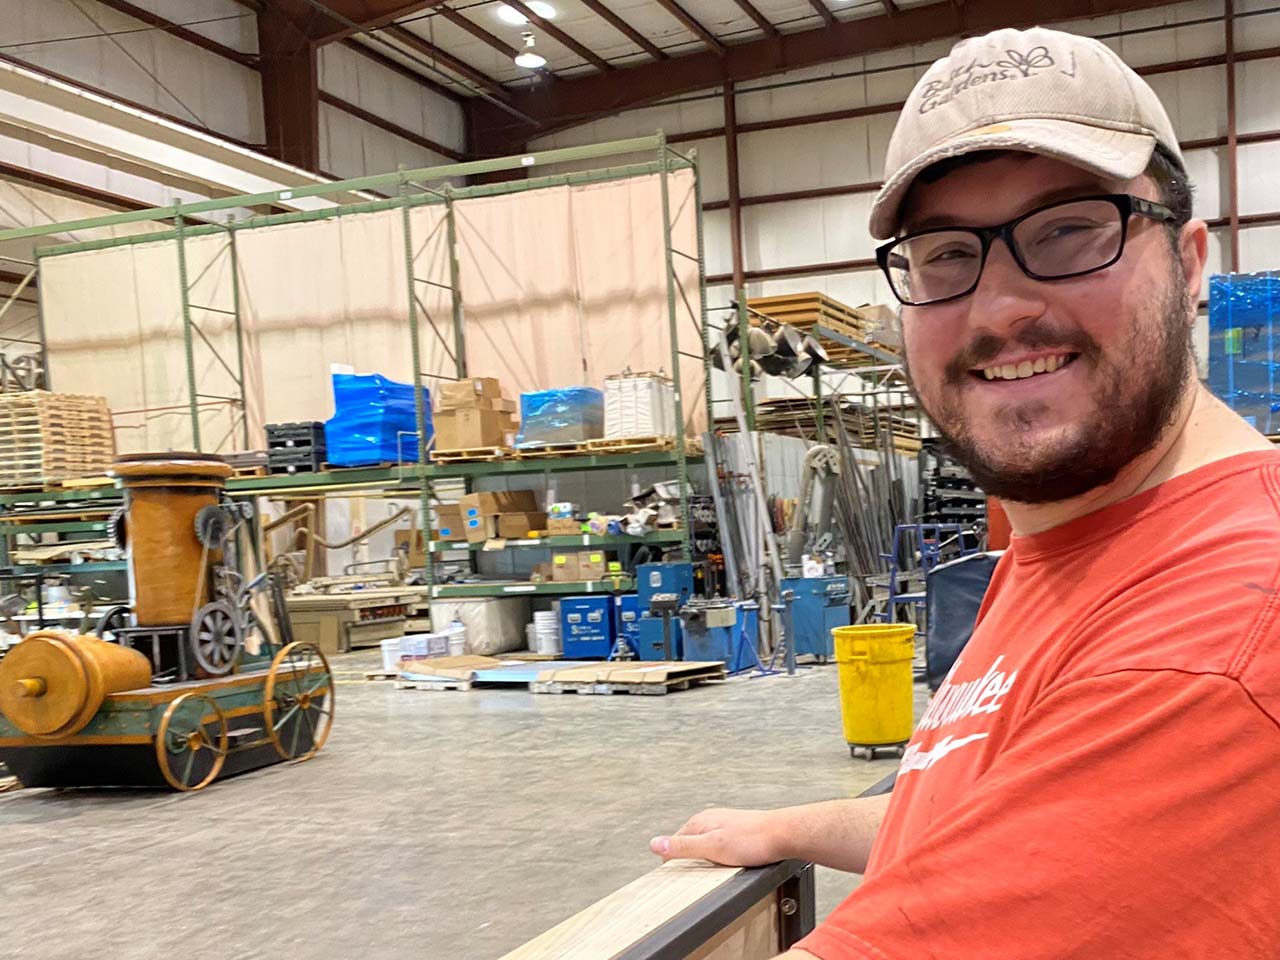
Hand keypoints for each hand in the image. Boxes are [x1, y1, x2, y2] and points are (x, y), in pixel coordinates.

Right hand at [649, 808, 786, 866]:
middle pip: (688, 845)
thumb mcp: (712, 847)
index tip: (680, 878)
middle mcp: (708, 820)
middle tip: (703, 877)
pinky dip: (720, 858)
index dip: (675, 863)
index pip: (673, 844)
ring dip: (707, 861)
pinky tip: (730, 864)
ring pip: (704, 847)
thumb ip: (683, 846)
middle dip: (692, 862)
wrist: (783, 834)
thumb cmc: (752, 840)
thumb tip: (655, 844)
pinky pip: (719, 847)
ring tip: (719, 871)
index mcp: (698, 822)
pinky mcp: (735, 831)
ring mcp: (722, 824)